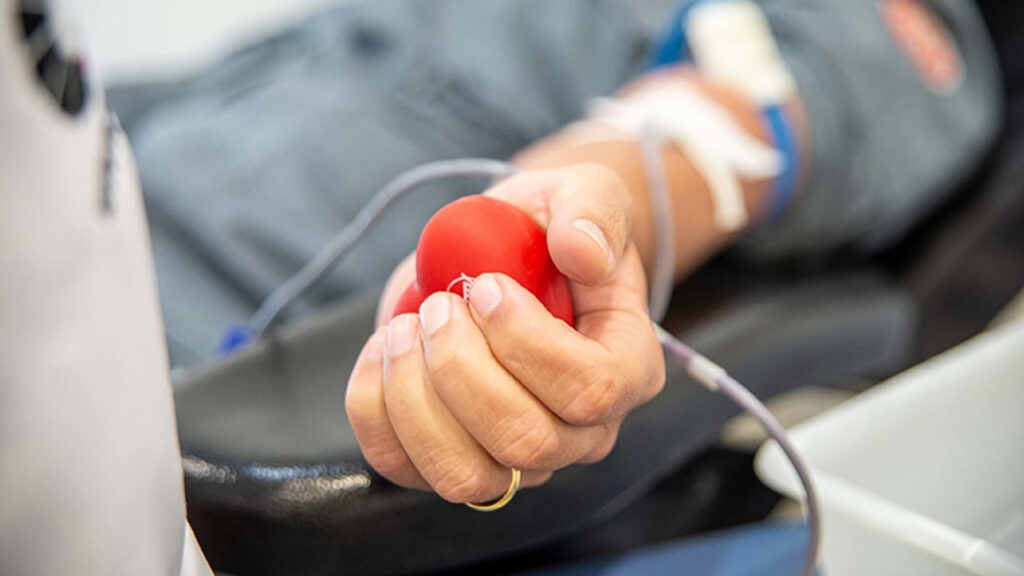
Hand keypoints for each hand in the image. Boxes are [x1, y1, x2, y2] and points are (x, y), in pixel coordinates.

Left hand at [346, 165, 665, 502]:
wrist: (502, 256)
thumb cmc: (548, 233)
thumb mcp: (584, 194)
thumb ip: (594, 211)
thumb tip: (581, 250)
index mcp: (628, 369)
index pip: (590, 390)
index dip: (526, 341)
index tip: (485, 286)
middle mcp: (580, 431)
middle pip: (525, 442)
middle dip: (461, 368)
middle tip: (439, 306)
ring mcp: (515, 459)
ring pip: (463, 474)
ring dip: (414, 397)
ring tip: (403, 330)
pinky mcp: (450, 460)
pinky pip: (404, 467)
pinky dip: (374, 409)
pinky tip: (382, 352)